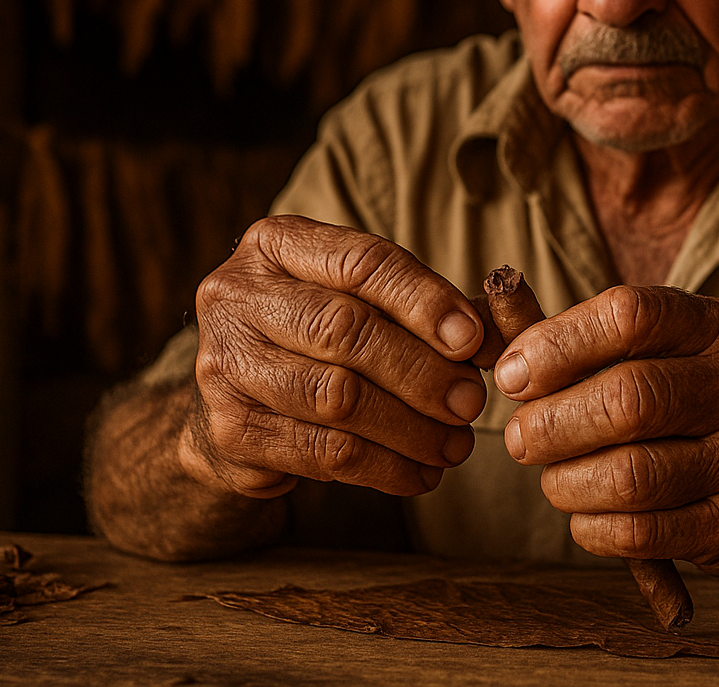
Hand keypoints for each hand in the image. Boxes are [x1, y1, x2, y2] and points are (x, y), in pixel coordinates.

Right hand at [181, 215, 489, 498]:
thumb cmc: (322, 341)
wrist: (241, 405)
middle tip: (471, 403)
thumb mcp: (365, 303)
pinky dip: (383, 468)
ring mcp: (222, 363)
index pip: (361, 261)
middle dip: (421, 371)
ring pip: (335, 397)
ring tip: (455, 445)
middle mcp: (235, 296)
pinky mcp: (228, 430)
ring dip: (409, 428)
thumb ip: (426, 309)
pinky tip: (419, 475)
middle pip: (344, 329)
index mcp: (275, 244)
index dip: (424, 301)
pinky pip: (320, 452)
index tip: (473, 340)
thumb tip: (496, 333)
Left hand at [492, 285, 718, 577]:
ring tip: (555, 478)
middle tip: (522, 438)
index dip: (557, 343)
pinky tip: (586, 515)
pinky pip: (640, 533)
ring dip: (566, 482)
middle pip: (627, 400)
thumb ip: (604, 346)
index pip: (630, 316)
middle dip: (552, 422)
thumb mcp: (682, 351)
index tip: (514, 372)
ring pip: (629, 476)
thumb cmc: (712, 404)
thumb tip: (508, 355)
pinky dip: (592, 527)